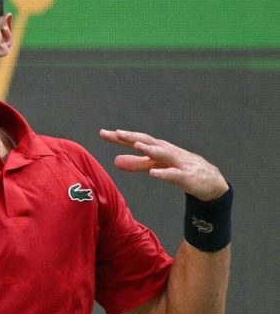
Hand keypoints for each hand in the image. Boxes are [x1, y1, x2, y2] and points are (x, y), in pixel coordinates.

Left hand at [99, 129, 228, 200]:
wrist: (211, 181)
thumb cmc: (180, 168)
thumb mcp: (155, 166)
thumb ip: (136, 164)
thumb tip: (115, 161)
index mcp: (157, 148)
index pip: (136, 139)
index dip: (120, 137)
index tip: (103, 133)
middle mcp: (166, 151)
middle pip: (147, 142)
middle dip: (132, 137)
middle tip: (116, 133)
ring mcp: (177, 162)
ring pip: (162, 154)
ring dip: (149, 149)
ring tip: (135, 145)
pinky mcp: (186, 177)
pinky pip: (174, 175)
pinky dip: (164, 173)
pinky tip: (153, 173)